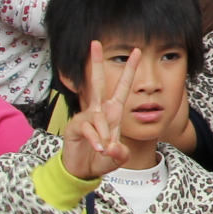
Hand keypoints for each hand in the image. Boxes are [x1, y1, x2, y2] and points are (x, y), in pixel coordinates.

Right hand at [57, 41, 141, 182]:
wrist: (84, 170)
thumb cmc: (101, 159)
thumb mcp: (117, 157)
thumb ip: (120, 154)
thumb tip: (114, 149)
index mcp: (112, 112)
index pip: (122, 87)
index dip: (129, 70)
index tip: (136, 51)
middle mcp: (99, 110)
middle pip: (98, 82)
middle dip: (97, 63)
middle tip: (95, 43)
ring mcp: (86, 117)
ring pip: (98, 116)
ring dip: (104, 134)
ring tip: (106, 149)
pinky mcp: (76, 126)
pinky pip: (89, 129)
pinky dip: (95, 140)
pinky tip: (98, 148)